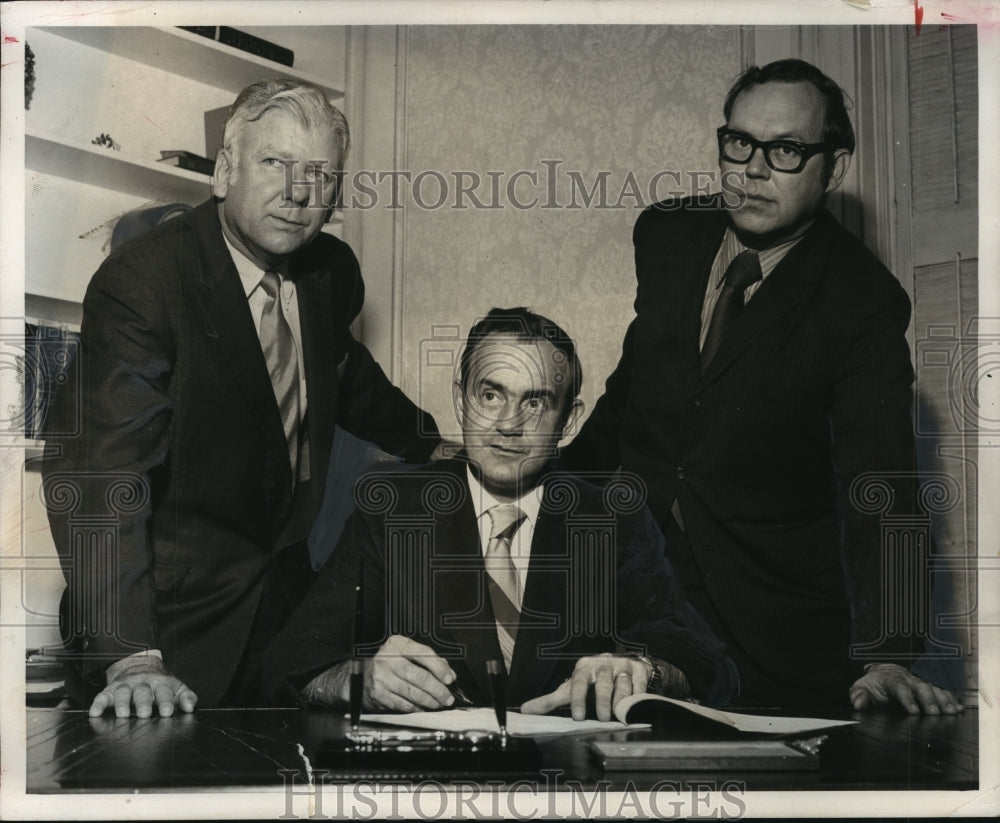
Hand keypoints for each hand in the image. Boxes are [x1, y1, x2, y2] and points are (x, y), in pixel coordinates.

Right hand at [90, 660, 197, 718]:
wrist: (139, 668)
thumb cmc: (160, 686)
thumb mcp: (176, 689)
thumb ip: (186, 697)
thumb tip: (191, 707)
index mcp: (160, 684)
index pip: (164, 692)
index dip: (165, 702)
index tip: (167, 712)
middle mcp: (142, 684)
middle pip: (143, 692)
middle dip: (143, 703)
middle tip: (144, 714)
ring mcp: (126, 686)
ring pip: (123, 693)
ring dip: (122, 703)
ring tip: (122, 714)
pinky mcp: (110, 690)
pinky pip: (102, 696)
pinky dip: (98, 703)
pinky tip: (95, 713)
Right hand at [305, 635, 459, 711]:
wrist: (358, 675)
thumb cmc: (388, 663)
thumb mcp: (404, 652)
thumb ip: (427, 660)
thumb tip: (448, 674)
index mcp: (397, 644)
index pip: (423, 653)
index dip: (439, 667)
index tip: (449, 678)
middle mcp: (387, 659)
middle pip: (419, 676)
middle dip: (437, 690)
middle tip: (447, 697)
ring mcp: (381, 678)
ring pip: (412, 693)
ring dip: (429, 701)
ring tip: (439, 704)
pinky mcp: (378, 695)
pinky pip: (402, 704)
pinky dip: (416, 708)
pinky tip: (424, 709)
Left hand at [520, 653, 648, 720]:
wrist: (621, 665)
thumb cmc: (592, 681)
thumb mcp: (571, 688)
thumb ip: (550, 701)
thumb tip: (525, 711)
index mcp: (584, 668)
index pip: (578, 682)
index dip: (578, 699)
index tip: (577, 716)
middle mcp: (603, 664)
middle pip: (603, 683)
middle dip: (602, 702)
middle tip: (603, 719)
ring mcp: (622, 666)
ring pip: (622, 684)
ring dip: (621, 701)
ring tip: (619, 716)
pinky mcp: (639, 670)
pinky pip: (639, 684)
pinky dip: (638, 696)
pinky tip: (637, 707)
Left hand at [850, 663, 962, 714]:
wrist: (884, 673)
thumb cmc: (873, 685)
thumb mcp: (861, 688)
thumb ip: (859, 696)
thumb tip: (858, 705)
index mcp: (891, 679)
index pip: (899, 687)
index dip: (907, 698)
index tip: (913, 711)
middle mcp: (909, 680)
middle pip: (921, 687)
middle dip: (929, 700)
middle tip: (935, 714)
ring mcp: (920, 684)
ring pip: (934, 689)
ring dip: (944, 700)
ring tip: (952, 712)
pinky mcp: (928, 689)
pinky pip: (942, 692)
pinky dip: (951, 700)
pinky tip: (959, 709)